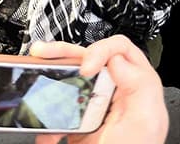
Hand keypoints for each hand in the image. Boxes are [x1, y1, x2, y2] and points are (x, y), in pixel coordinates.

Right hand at [25, 38, 166, 143]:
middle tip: (45, 56)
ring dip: (47, 83)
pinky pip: (56, 112)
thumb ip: (140, 86)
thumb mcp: (145, 121)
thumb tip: (118, 59)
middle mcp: (114, 93)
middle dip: (62, 54)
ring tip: (35, 80)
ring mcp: (93, 107)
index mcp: (136, 86)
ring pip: (67, 82)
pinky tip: (44, 130)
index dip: (100, 51)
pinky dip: (44, 120)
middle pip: (86, 59)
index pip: (118, 50)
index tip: (86, 68)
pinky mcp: (77, 123)